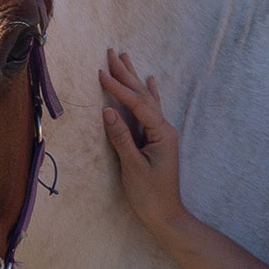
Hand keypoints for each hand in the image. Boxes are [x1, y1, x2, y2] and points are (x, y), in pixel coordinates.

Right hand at [97, 50, 188, 232]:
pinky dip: (148, 94)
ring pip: (146, 100)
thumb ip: (121, 138)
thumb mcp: (132, 167)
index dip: (118, 88)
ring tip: (126, 58)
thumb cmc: (150, 195)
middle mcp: (164, 129)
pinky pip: (150, 110)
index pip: (137, 104)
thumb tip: (108, 111)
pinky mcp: (157, 140)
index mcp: (161, 133)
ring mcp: (162, 134)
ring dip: (134, 79)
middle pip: (143, 96)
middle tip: (112, 52)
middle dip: (126, 74)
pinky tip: (150, 81)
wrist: (166, 215)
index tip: (101, 72)